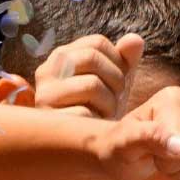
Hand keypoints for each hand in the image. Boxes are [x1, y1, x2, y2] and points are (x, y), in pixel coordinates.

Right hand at [29, 33, 143, 118]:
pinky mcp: (49, 119)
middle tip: (117, 98)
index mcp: (63, 55)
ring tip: (106, 112)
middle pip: (91, 58)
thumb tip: (135, 39)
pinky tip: (95, 125)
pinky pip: (84, 113)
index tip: (121, 79)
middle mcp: (48, 70)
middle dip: (115, 80)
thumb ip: (126, 58)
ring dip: (109, 102)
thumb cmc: (101, 105)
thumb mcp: (116, 79)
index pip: (97, 42)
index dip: (118, 60)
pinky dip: (97, 120)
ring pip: (90, 85)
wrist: (84, 140)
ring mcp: (45, 94)